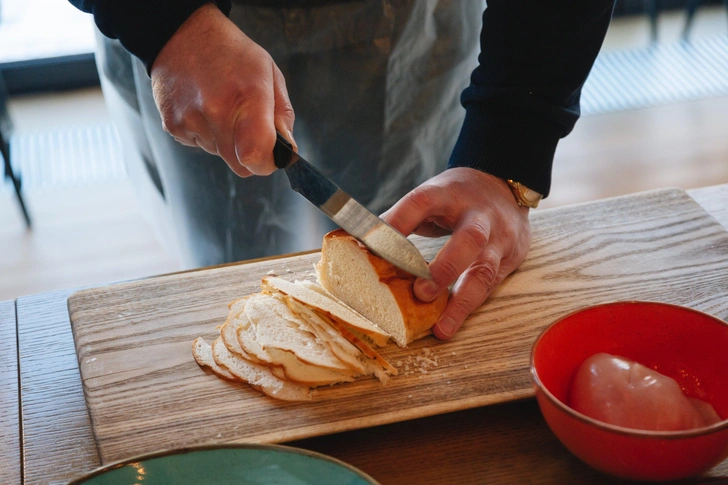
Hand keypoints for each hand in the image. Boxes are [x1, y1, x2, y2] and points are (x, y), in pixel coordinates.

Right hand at [150, 4, 294, 176]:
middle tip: (246, 124)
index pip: (257, 156)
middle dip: (249, 153)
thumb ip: (282, 115)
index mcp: (248, 97)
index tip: (271, 154)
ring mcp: (190, 120)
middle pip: (240, 165)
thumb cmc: (232, 54)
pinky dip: (206, 134)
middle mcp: (216, 111)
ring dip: (226, 140)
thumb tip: (286, 150)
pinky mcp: (172, 126)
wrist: (182, 34)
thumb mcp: (269, 74)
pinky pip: (199, 146)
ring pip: (220, 155)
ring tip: (220, 105)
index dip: (268, 162)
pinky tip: (203, 107)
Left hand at [381, 168, 531, 339]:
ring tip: (441, 328)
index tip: (371, 246)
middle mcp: (478, 216)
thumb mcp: (430, 196)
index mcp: (449, 194)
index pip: (422, 203)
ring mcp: (498, 238)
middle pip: (468, 239)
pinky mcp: (509, 258)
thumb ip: (401, 218)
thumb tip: (356, 242)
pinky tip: (450, 324)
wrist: (504, 186)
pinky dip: (469, 307)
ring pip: (485, 271)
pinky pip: (491, 286)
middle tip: (420, 293)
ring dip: (461, 302)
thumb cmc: (456, 198)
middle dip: (445, 268)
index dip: (398, 223)